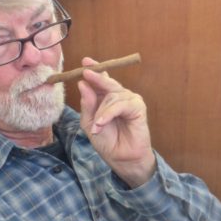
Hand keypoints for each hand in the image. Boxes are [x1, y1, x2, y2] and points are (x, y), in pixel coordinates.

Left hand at [78, 57, 155, 187]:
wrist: (121, 158)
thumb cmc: (107, 141)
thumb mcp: (90, 123)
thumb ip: (87, 105)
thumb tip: (83, 84)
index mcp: (106, 98)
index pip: (101, 80)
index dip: (94, 70)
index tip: (85, 62)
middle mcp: (118, 96)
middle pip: (107, 83)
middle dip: (96, 77)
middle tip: (86, 72)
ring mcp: (129, 100)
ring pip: (111, 96)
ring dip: (101, 112)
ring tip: (97, 126)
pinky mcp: (138, 107)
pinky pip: (120, 105)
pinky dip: (109, 114)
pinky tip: (101, 124)